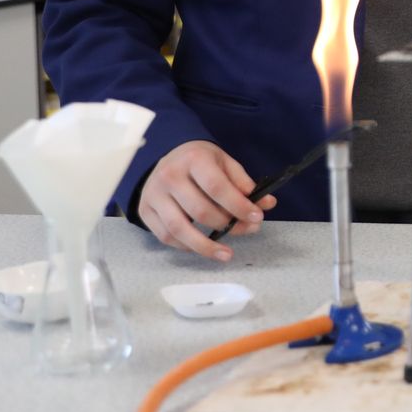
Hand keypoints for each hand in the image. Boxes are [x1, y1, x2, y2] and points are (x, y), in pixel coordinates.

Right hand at [138, 140, 275, 261]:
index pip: (217, 187)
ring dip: (205, 246)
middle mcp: (169, 176)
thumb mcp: (225, 163)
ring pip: (179, 228)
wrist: (168, 157)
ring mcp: (153, 195)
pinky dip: (186, 246)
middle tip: (248, 230)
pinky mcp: (145, 211)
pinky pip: (166, 236)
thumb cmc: (201, 161)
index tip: (257, 217)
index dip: (238, 205)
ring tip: (226, 254)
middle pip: (200, 210)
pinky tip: (204, 247)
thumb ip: (244, 184)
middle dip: (228, 225)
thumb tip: (267, 204)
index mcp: (193, 159)